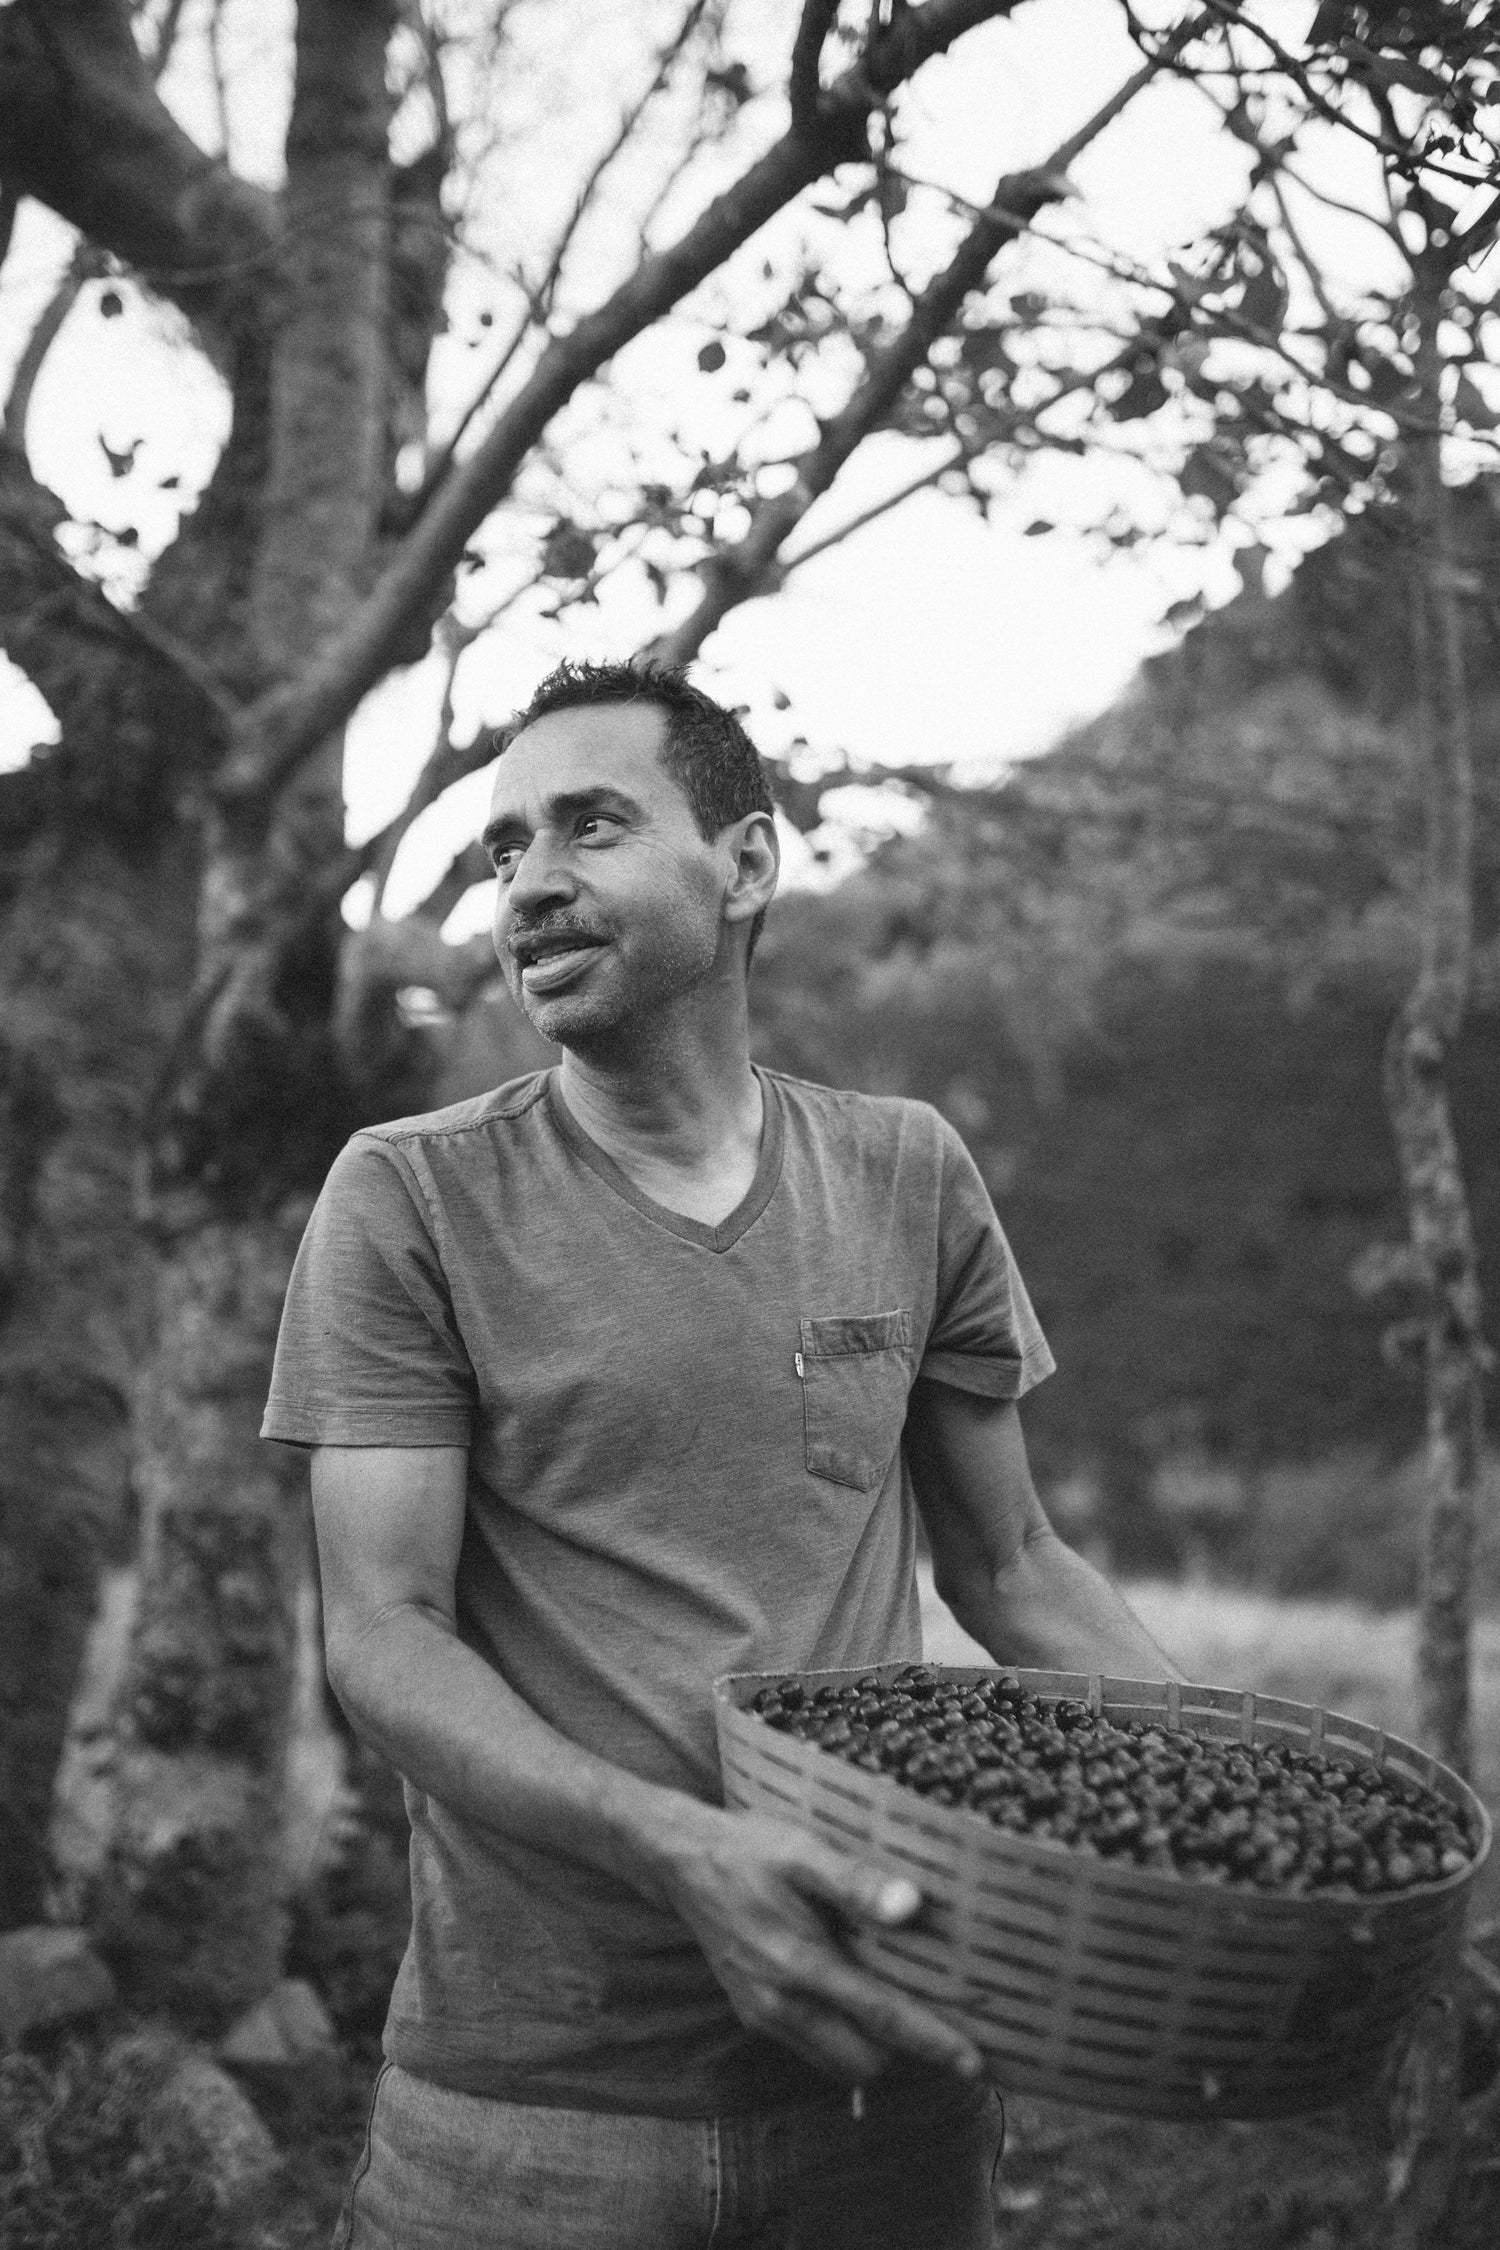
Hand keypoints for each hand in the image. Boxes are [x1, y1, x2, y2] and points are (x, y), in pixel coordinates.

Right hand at [656, 1804, 985, 2086]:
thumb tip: (911, 1906)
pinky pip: (811, 2046)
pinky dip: (843, 2038)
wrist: (681, 1860)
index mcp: (801, 1966)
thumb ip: (854, 1882)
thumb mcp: (801, 1851)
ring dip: (875, 2050)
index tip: (974, 2063)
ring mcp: (764, 2014)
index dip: (932, 2043)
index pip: (882, 2019)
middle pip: (865, 2059)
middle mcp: (781, 2005)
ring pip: (837, 2061)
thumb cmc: (749, 1850)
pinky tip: (859, 2000)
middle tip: (948, 2027)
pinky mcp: (753, 2012)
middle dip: (908, 2053)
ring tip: (910, 2016)